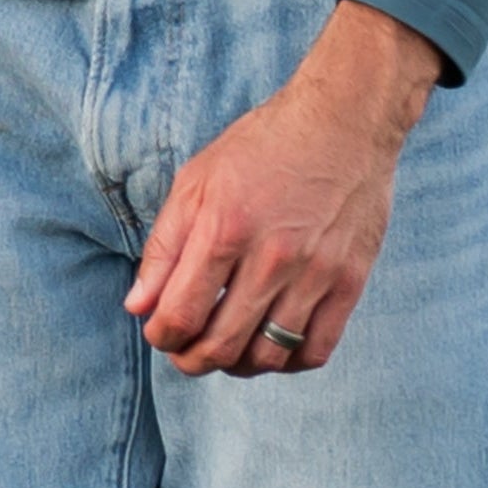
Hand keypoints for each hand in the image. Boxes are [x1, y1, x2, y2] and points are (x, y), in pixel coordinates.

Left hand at [125, 1, 443, 378]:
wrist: (343, 122)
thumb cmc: (262, 146)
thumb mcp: (197, 180)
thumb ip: (165, 246)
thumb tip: (138, 306)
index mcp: (224, 227)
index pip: (180, 314)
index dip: (161, 336)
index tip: (159, 333)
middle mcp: (270, 257)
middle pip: (222, 345)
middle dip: (192, 360)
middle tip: (186, 353)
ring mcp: (314, 274)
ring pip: (268, 357)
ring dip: (237, 365)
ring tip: (226, 350)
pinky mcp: (349, 282)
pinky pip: (316, 351)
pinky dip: (288, 363)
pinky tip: (271, 345)